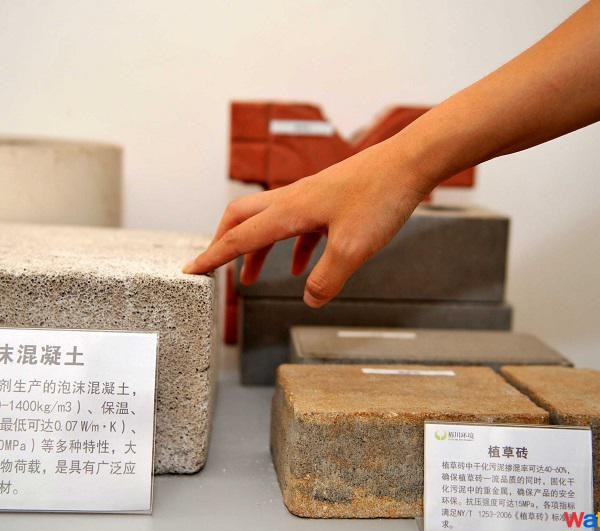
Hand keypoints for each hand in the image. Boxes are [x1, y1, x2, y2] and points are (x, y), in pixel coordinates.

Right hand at [183, 144, 430, 307]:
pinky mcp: (327, 200)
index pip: (238, 238)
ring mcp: (309, 198)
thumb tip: (308, 298)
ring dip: (254, 250)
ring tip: (249, 278)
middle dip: (222, 244)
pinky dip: (289, 247)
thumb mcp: (353, 248)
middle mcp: (291, 200)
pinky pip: (297, 226)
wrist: (410, 163)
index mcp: (288, 211)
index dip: (212, 258)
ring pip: (267, 223)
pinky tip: (301, 267)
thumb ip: (326, 278)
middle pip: (240, 219)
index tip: (190, 271)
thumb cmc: (381, 198)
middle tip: (212, 267)